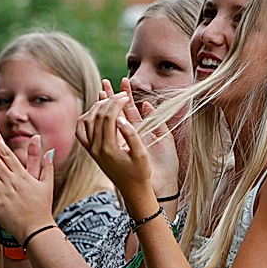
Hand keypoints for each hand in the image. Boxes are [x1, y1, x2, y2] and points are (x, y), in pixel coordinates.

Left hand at [76, 94, 152, 206]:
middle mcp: (96, 149)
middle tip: (120, 94)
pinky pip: (80, 131)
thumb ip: (132, 135)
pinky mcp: (91, 151)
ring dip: (97, 107)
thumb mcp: (141, 154)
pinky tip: (96, 112)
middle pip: (97, 116)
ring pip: (86, 121)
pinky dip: (85, 118)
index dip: (116, 103)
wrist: (132, 190)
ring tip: (109, 99)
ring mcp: (91, 150)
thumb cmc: (140, 173)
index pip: (108, 117)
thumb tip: (122, 118)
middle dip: (108, 101)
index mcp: (109, 148)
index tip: (126, 96)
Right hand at [110, 78, 178, 197]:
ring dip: (105, 106)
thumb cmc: (166, 164)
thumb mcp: (165, 139)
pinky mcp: (119, 151)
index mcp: (141, 131)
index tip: (122, 81)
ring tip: (100, 91)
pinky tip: (100, 111)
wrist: (162, 186)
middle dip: (111, 96)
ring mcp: (122, 143)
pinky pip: (109, 134)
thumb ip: (157, 122)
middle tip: (105, 82)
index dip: (125, 96)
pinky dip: (103, 122)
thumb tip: (146, 104)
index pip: (129, 109)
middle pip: (116, 112)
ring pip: (110, 120)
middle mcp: (129, 136)